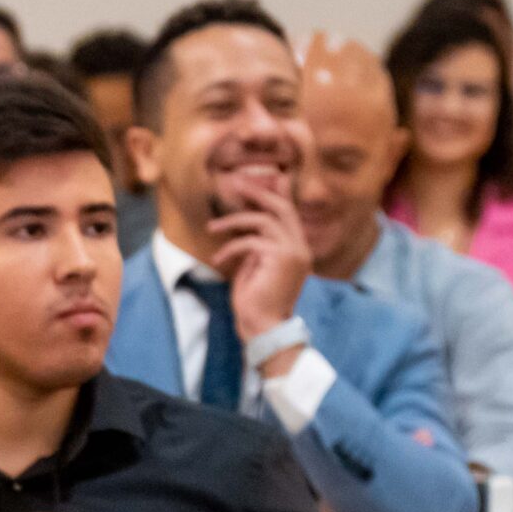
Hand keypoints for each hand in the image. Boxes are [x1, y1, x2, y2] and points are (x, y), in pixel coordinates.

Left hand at [208, 179, 311, 367]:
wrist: (263, 328)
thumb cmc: (256, 302)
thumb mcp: (255, 267)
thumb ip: (256, 246)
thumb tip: (245, 226)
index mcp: (297, 249)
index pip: (287, 212)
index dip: (269, 194)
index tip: (247, 183)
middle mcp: (300, 248)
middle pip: (281, 207)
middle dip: (256, 192)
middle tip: (234, 183)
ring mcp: (293, 252)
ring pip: (263, 220)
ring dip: (234, 221)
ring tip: (212, 227)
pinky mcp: (279, 258)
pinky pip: (250, 242)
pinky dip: (231, 247)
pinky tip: (218, 258)